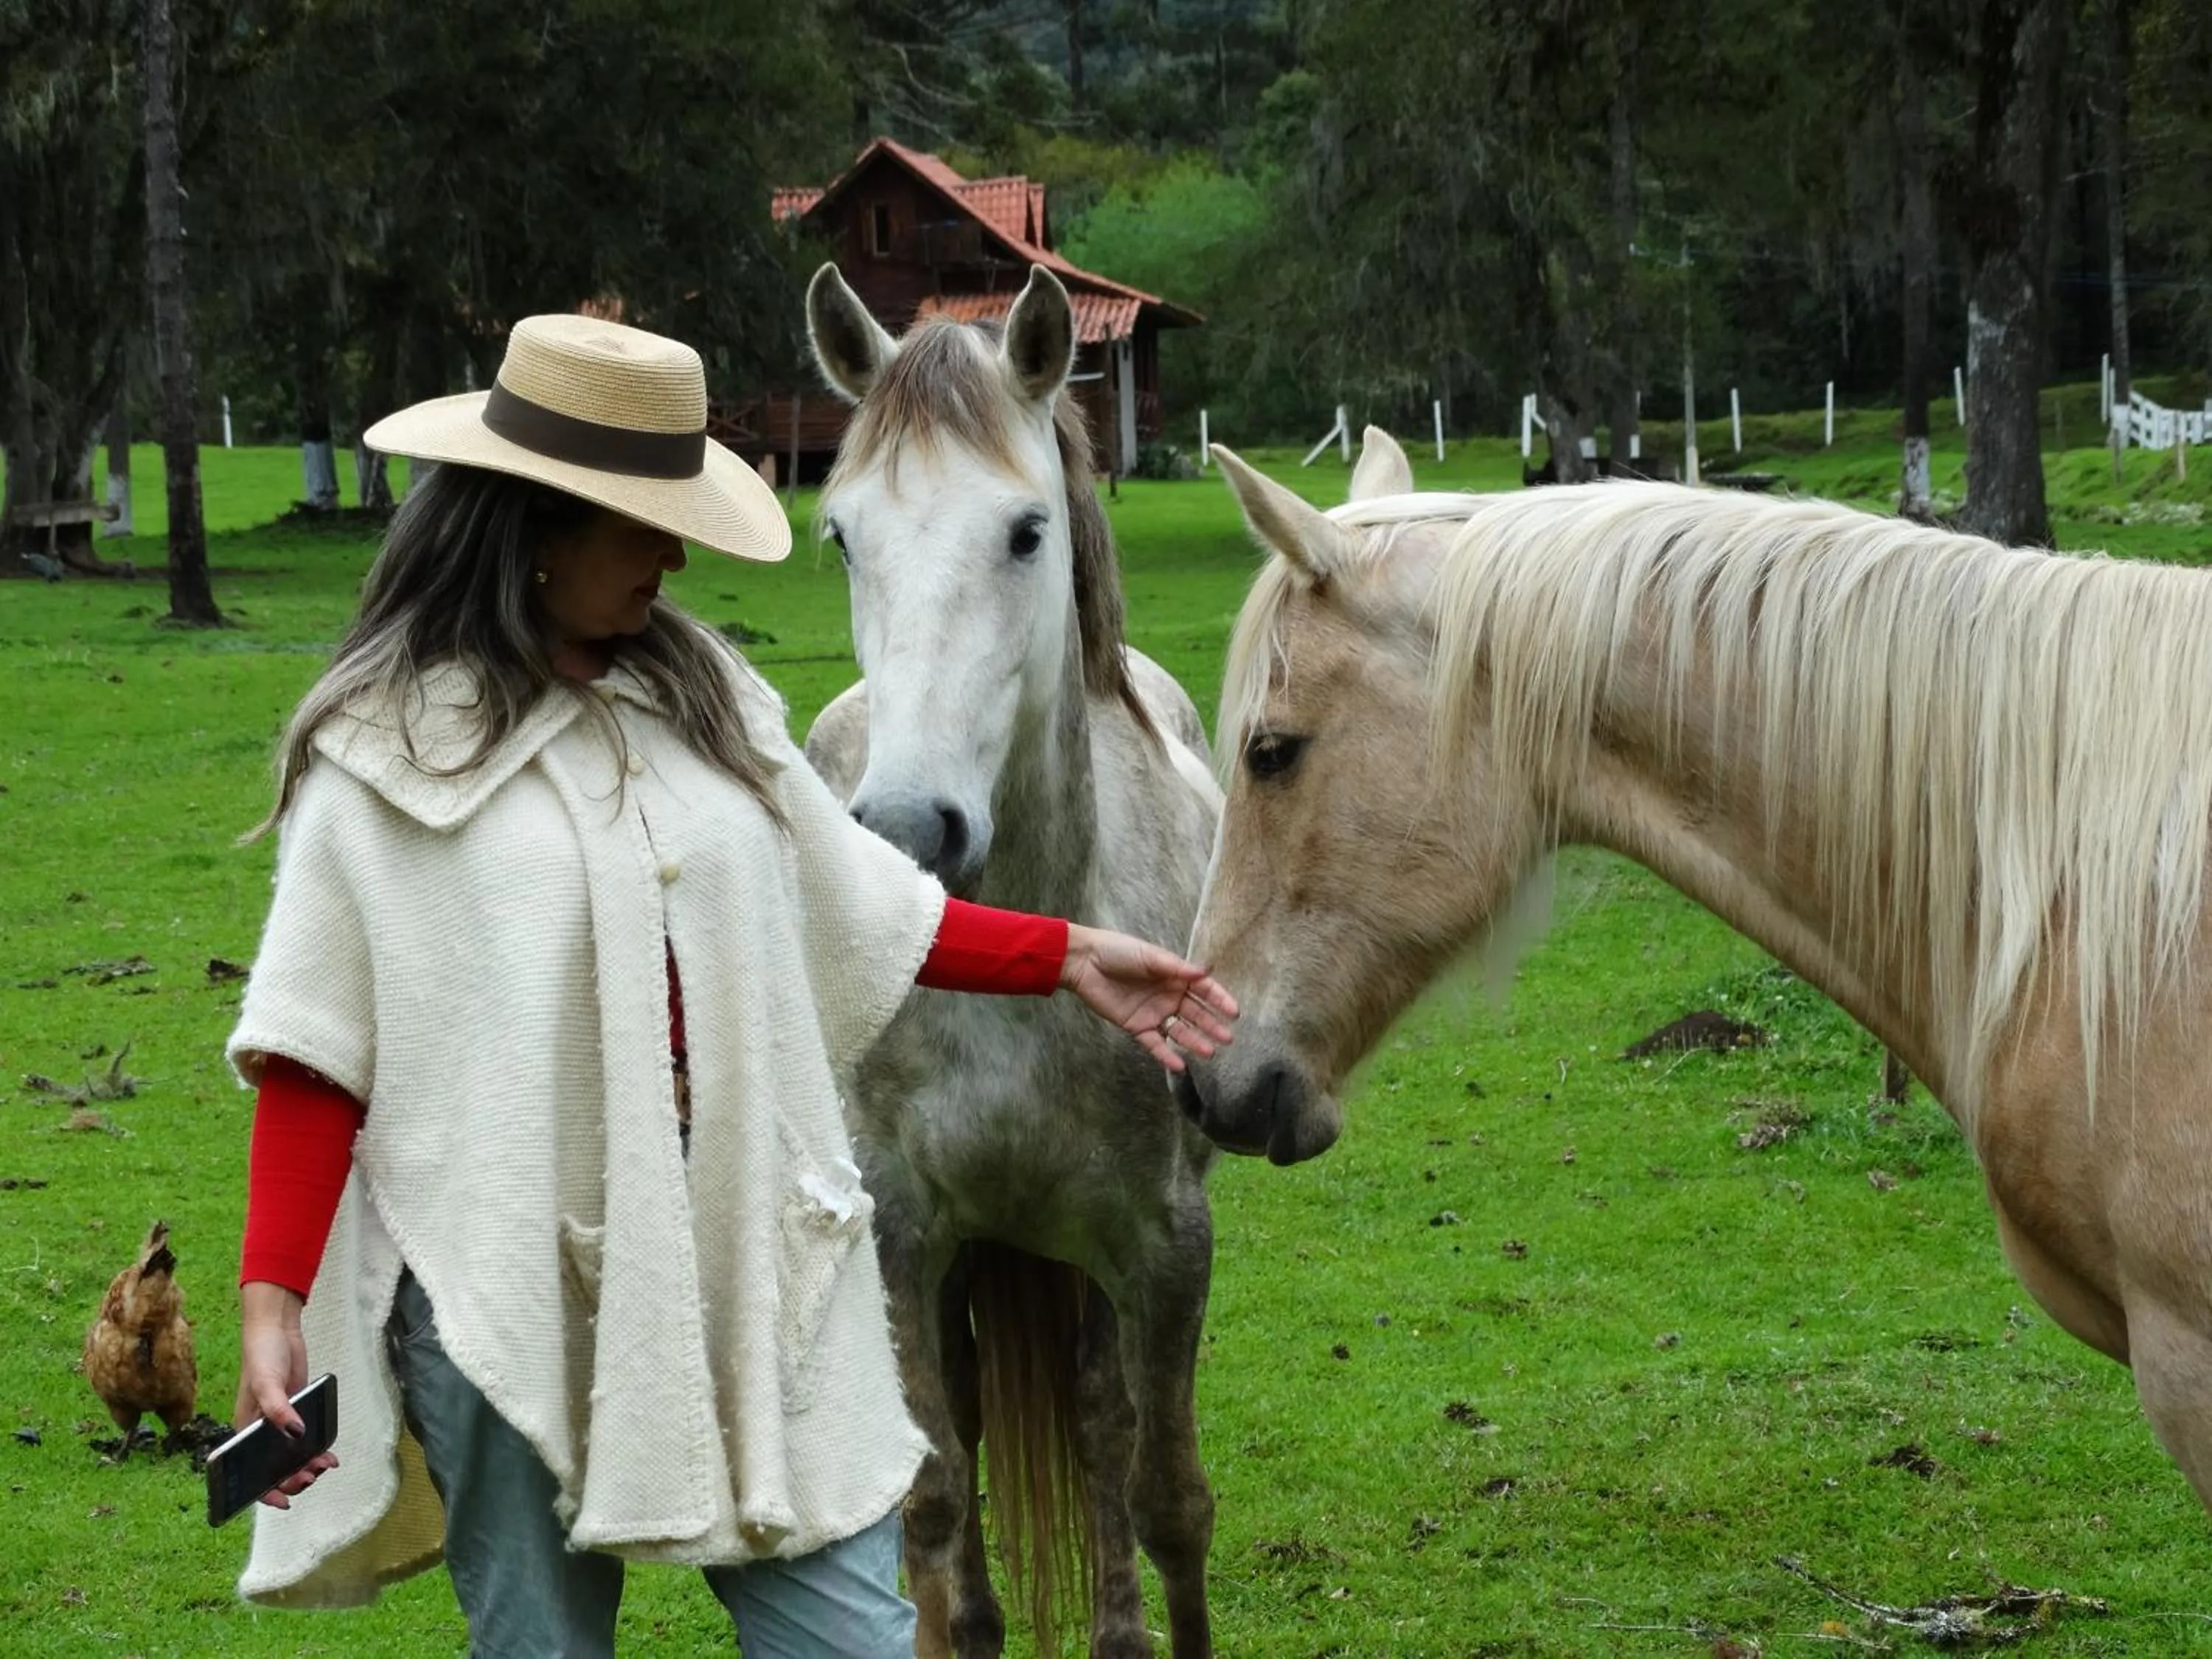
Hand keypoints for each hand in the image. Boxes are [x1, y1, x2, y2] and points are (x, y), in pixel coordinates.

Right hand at [235, 1281, 337, 1508]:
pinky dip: (317, 1450)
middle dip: (292, 1479)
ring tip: (325, 1466)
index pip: (249, 1472)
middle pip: (273, 1469)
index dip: (264, 1491)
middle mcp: (260, 1432)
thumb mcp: (267, 1382)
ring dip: (307, 1467)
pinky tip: (330, 1454)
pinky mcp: (297, 1412)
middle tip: (312, 1476)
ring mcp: (280, 1423)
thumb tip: (296, 1434)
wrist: (278, 1330)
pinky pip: (306, 1439)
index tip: (283, 1501)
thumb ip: (279, 1409)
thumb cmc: (262, 1356)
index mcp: (244, 1430)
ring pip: (292, 1457)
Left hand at [1059, 924, 1238, 1072]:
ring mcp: (1153, 1013)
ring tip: (1210, 1052)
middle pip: (1195, 1014)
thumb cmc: (1118, 951)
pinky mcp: (1136, 1026)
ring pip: (1179, 1031)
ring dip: (1195, 1041)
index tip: (1234, 1012)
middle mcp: (1168, 996)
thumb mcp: (1150, 956)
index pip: (1203, 990)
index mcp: (1174, 976)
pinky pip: (1154, 1044)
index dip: (1219, 1000)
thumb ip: (1177, 967)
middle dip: (1212, 1025)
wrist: (1085, 962)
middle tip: (1228, 1038)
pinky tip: (1180, 1066)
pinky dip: (1166, 1055)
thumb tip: (1206, 971)